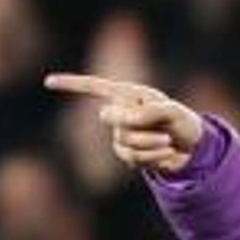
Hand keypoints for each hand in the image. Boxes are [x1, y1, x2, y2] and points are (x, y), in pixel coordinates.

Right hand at [44, 73, 203, 173]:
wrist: (192, 147)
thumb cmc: (182, 121)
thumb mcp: (172, 111)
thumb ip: (147, 112)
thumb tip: (119, 121)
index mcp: (129, 95)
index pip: (95, 87)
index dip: (72, 84)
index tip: (47, 82)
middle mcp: (120, 113)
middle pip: (110, 118)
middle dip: (137, 125)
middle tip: (164, 130)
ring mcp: (121, 135)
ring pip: (124, 141)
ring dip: (151, 144)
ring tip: (168, 141)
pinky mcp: (126, 155)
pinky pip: (132, 157)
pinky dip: (153, 157)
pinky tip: (166, 153)